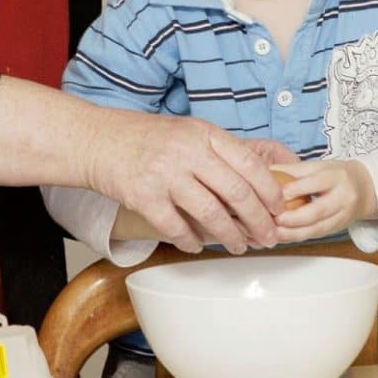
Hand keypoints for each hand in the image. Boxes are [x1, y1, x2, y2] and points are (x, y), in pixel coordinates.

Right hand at [86, 110, 291, 254]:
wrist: (97, 139)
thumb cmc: (145, 138)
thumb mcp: (187, 132)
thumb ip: (218, 152)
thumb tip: (258, 179)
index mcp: (203, 133)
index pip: (249, 164)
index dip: (270, 191)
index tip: (279, 209)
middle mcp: (187, 151)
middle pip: (237, 192)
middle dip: (258, 221)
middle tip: (268, 237)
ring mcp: (165, 174)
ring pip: (211, 214)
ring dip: (230, 236)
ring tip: (238, 246)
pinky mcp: (144, 196)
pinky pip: (177, 228)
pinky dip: (191, 242)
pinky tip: (197, 245)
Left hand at [270, 159, 377, 243]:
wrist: (365, 188)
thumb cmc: (336, 175)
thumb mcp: (318, 166)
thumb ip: (292, 169)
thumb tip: (265, 170)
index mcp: (336, 177)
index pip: (315, 183)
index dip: (295, 189)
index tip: (275, 194)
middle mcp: (343, 198)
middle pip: (318, 211)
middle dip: (294, 218)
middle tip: (273, 219)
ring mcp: (342, 216)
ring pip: (317, 228)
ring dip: (293, 233)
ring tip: (273, 232)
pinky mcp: (337, 229)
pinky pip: (315, 235)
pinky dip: (296, 237)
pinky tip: (281, 237)